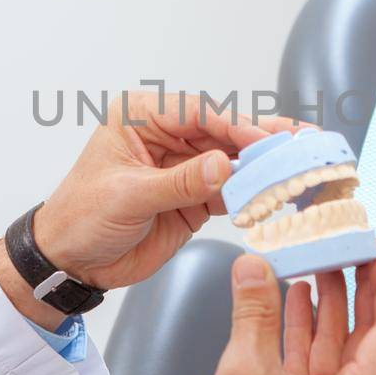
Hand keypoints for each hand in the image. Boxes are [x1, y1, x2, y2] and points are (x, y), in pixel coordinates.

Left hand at [33, 91, 301, 287]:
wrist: (71, 262)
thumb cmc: (81, 218)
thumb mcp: (128, 197)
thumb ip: (179, 182)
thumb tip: (222, 165)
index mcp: (142, 117)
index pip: (198, 112)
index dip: (234, 125)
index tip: (263, 141)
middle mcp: (167, 135)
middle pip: (224, 131)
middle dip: (263, 138)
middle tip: (302, 140)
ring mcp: (185, 167)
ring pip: (234, 159)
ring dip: (267, 165)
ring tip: (305, 163)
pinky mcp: (196, 197)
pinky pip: (231, 190)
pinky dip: (255, 193)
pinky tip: (281, 193)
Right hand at [170, 243, 375, 374]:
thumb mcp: (245, 372)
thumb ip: (255, 312)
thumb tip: (253, 264)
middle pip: (366, 336)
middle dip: (356, 288)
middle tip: (347, 244)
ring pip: (336, 348)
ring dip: (326, 306)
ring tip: (315, 260)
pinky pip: (313, 366)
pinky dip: (303, 332)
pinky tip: (290, 299)